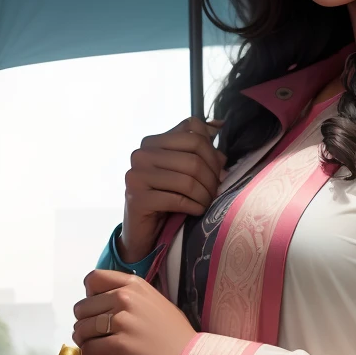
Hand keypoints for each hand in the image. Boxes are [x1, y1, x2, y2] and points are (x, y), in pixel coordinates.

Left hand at [72, 270, 195, 354]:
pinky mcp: (119, 344)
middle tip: (101, 342)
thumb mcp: (155, 303)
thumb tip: (103, 306)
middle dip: (86, 328)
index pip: (93, 279)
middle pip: (80, 308)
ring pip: (80, 331)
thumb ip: (130, 299)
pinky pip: (88, 352)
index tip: (99, 313)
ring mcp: (122, 320)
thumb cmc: (176, 337)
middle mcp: (125, 297)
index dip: (89, 298)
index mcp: (134, 285)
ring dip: (88, 347)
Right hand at [121, 117, 224, 260]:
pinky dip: (195, 207)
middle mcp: (141, 154)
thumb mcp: (183, 170)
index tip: (218, 172)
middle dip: (212, 178)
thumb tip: (219, 123)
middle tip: (216, 192)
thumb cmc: (167, 198)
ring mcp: (136, 176)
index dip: (212, 154)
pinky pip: (178, 199)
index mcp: (152, 142)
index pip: (193, 133)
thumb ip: (198, 147)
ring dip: (205, 195)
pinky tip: (197, 211)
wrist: (143, 231)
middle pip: (193, 158)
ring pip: (188, 180)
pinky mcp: (137, 198)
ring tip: (207, 203)